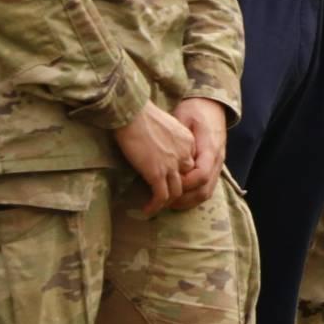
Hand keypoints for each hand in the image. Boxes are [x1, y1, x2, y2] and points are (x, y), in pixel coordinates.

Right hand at [114, 102, 196, 216]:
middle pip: (186, 180)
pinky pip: (161, 196)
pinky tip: (147, 209)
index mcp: (188, 142)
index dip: (181, 175)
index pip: (190, 165)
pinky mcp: (157, 173)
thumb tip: (160, 147)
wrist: (134, 113)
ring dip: (166, 203)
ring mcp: (172, 165)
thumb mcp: (166, 125)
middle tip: (163, 198)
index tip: (169, 181)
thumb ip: (169, 139)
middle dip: (177, 191)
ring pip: (176, 192)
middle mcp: (185, 154)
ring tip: (155, 206)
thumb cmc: (143, 115)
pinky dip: (155, 206)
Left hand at [165, 98, 228, 209]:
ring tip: (169, 203)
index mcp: (211, 147)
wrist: (211, 105)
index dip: (184, 184)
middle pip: (204, 190)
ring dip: (188, 201)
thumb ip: (179, 138)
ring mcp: (218, 165)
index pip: (201, 175)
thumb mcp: (185, 117)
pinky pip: (207, 188)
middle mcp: (217, 159)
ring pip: (207, 192)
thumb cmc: (196, 110)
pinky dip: (193, 197)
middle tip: (163, 202)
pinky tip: (179, 198)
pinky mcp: (214, 167)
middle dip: (183, 199)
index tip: (166, 184)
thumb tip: (166, 155)